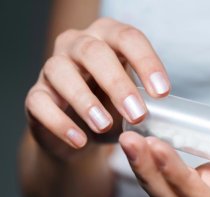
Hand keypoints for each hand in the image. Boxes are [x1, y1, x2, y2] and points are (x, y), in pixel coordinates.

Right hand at [25, 17, 169, 157]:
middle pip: (94, 52)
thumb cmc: (113, 108)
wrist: (82, 132)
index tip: (162, 92)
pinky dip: (60, 122)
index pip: (128, 38)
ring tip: (105, 126)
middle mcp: (78, 45)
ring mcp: (53, 68)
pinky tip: (80, 140)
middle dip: (118, 83)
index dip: (146, 62)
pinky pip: (40, 103)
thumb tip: (168, 116)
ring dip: (85, 100)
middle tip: (138, 114)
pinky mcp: (36, 95)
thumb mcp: (134, 100)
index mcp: (109, 39)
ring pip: (61, 72)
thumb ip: (148, 101)